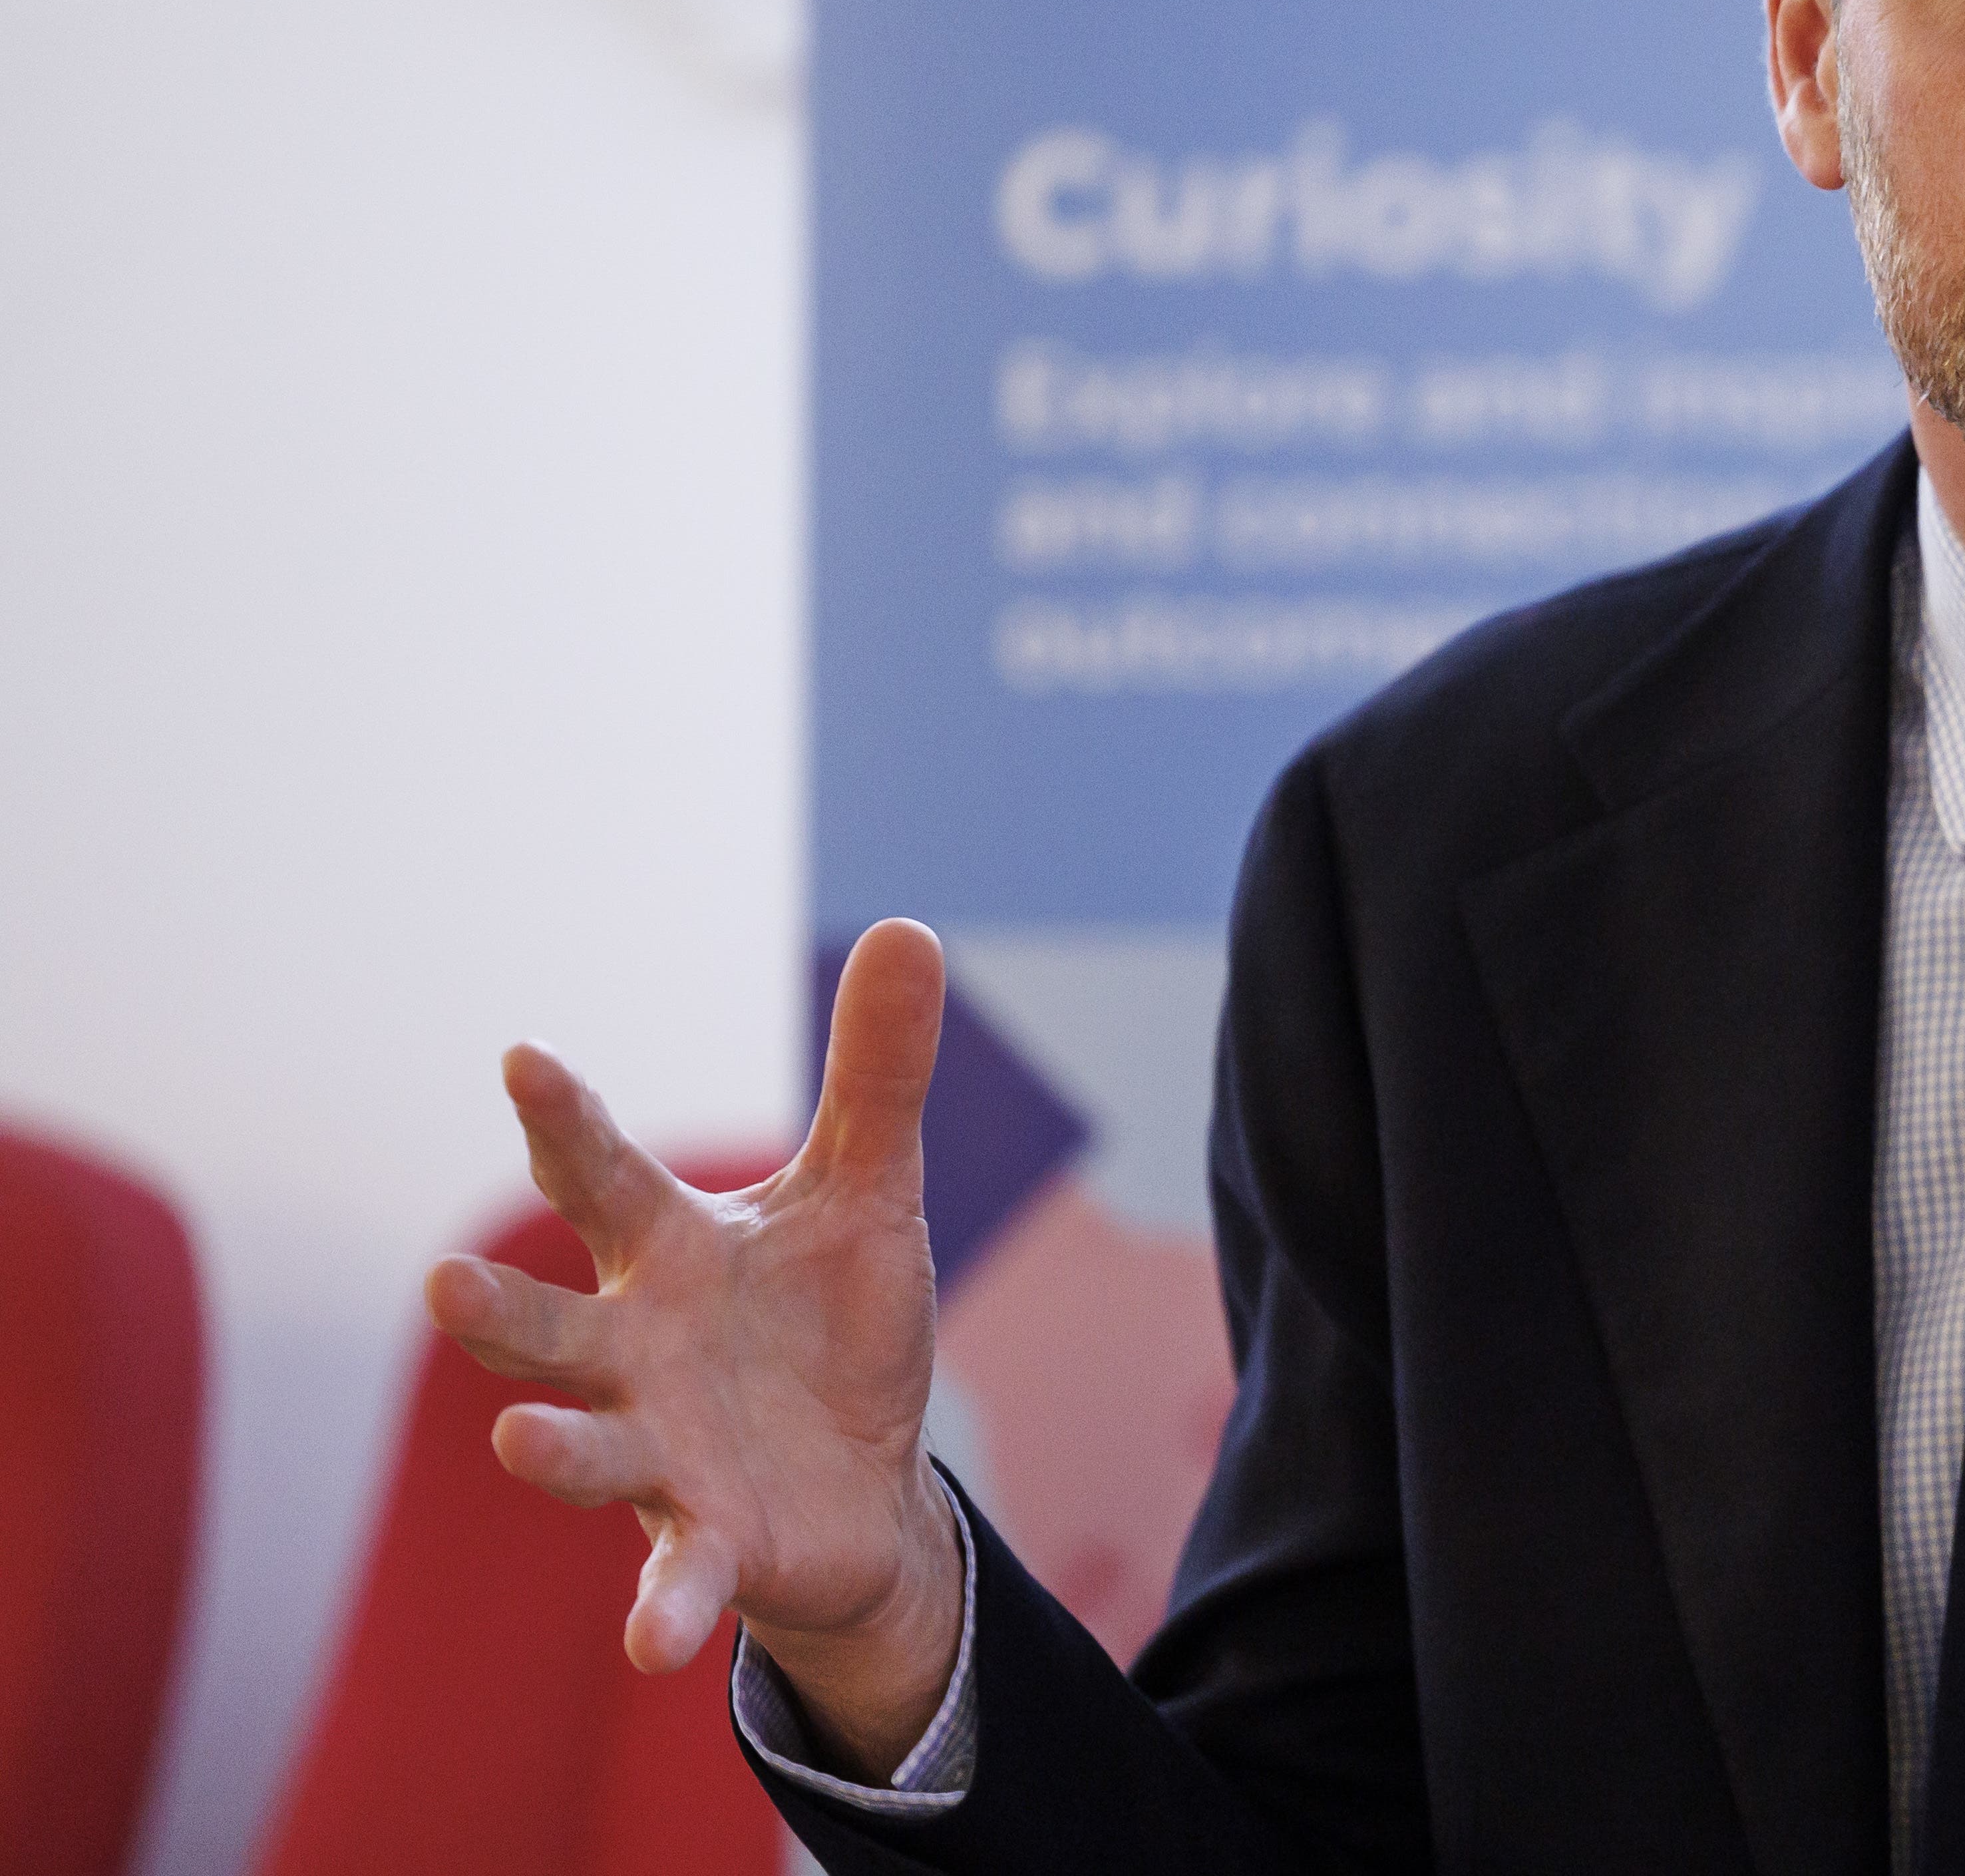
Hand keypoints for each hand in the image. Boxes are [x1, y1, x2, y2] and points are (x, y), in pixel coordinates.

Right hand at [425, 919, 967, 1775]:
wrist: (863, 1477)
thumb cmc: (834, 1325)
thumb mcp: (869, 1191)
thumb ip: (874, 1073)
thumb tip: (911, 927)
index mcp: (671, 1257)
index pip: (605, 1179)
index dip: (564, 1120)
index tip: (522, 1056)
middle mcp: (638, 1354)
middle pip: (552, 1327)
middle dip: (499, 1310)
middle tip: (444, 1280)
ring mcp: (661, 1453)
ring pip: (587, 1449)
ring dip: (554, 1448)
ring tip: (515, 1436)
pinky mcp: (708, 1541)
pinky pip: (675, 1578)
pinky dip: (662, 1607)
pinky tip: (648, 1646)